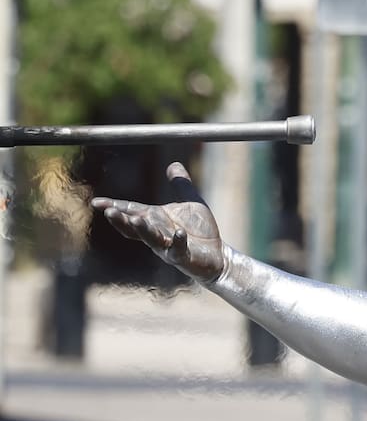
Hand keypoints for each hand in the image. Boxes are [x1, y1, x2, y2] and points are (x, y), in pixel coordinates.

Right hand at [90, 162, 224, 282]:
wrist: (216, 254)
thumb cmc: (199, 230)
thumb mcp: (190, 202)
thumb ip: (181, 185)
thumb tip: (174, 164)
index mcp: (155, 219)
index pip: (131, 211)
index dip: (114, 206)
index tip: (96, 202)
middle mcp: (157, 233)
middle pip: (134, 227)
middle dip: (122, 220)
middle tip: (109, 211)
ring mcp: (168, 247)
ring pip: (151, 239)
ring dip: (144, 230)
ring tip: (136, 219)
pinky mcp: (183, 256)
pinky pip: (178, 249)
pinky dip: (178, 241)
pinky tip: (179, 233)